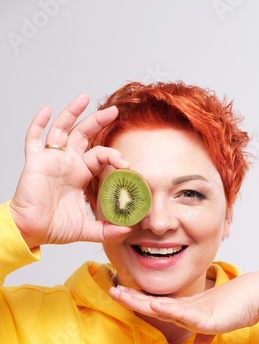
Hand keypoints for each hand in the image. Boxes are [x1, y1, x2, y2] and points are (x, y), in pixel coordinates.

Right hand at [10, 94, 130, 248]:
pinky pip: (34, 138)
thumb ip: (107, 230)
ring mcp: (50, 160)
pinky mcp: (35, 162)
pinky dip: (39, 123)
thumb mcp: (87, 229)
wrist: (31, 232)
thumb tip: (128, 229)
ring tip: (83, 98)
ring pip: (61, 130)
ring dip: (71, 113)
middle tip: (113, 111)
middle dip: (97, 121)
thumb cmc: (54, 228)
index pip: (100, 156)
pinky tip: (46, 110)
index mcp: (80, 175)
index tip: (127, 164)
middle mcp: (66, 164)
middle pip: (83, 135)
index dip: (113, 156)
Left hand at [109, 272, 258, 343]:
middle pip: (153, 303)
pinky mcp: (207, 317)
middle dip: (131, 298)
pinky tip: (154, 307)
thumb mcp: (215, 324)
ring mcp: (195, 311)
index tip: (121, 294)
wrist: (256, 297)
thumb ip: (204, 333)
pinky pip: (185, 314)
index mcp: (186, 309)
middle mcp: (186, 308)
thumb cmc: (237, 306)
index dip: (138, 301)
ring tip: (121, 294)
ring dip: (140, 301)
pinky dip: (168, 310)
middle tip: (111, 289)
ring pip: (162, 306)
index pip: (156, 305)